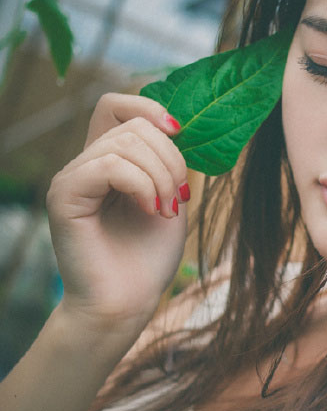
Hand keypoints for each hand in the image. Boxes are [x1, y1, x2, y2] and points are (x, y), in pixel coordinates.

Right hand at [46, 93, 190, 335]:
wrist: (126, 305)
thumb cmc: (147, 260)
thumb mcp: (170, 199)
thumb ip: (169, 163)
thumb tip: (177, 125)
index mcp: (108, 162)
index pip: (118, 105)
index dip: (151, 108)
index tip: (179, 135)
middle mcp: (86, 164)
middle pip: (133, 124)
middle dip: (170, 156)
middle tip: (178, 198)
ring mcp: (72, 178)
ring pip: (125, 143)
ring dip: (160, 175)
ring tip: (165, 210)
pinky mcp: (64, 195)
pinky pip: (110, 165)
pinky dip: (141, 184)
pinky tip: (150, 211)